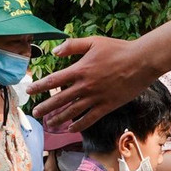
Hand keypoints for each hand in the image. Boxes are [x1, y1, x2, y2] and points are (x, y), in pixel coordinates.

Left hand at [30, 37, 151, 129]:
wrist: (141, 61)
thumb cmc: (118, 49)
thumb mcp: (93, 42)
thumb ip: (72, 46)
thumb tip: (54, 51)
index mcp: (80, 70)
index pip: (53, 81)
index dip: (39, 86)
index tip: (29, 91)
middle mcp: (85, 86)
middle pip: (59, 99)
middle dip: (45, 107)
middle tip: (35, 113)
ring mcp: (96, 98)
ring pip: (72, 111)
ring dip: (58, 118)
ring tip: (49, 123)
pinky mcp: (107, 106)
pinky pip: (90, 118)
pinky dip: (79, 125)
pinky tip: (71, 128)